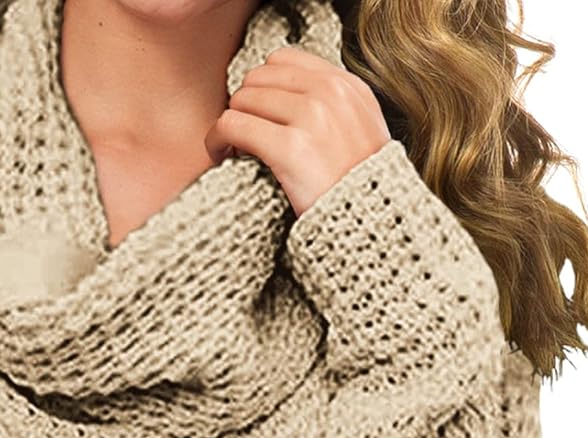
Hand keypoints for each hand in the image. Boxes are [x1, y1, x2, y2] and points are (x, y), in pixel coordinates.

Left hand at [205, 46, 390, 214]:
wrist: (370, 227)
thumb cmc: (360, 191)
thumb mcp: (361, 134)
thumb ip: (333, 108)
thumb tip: (283, 97)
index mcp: (347, 87)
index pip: (284, 60)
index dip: (263, 86)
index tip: (260, 113)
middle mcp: (330, 93)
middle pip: (258, 78)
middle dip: (245, 105)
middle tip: (243, 137)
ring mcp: (311, 117)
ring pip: (242, 99)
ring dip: (230, 124)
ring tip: (234, 149)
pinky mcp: (289, 148)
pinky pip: (232, 125)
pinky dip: (217, 139)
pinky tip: (221, 156)